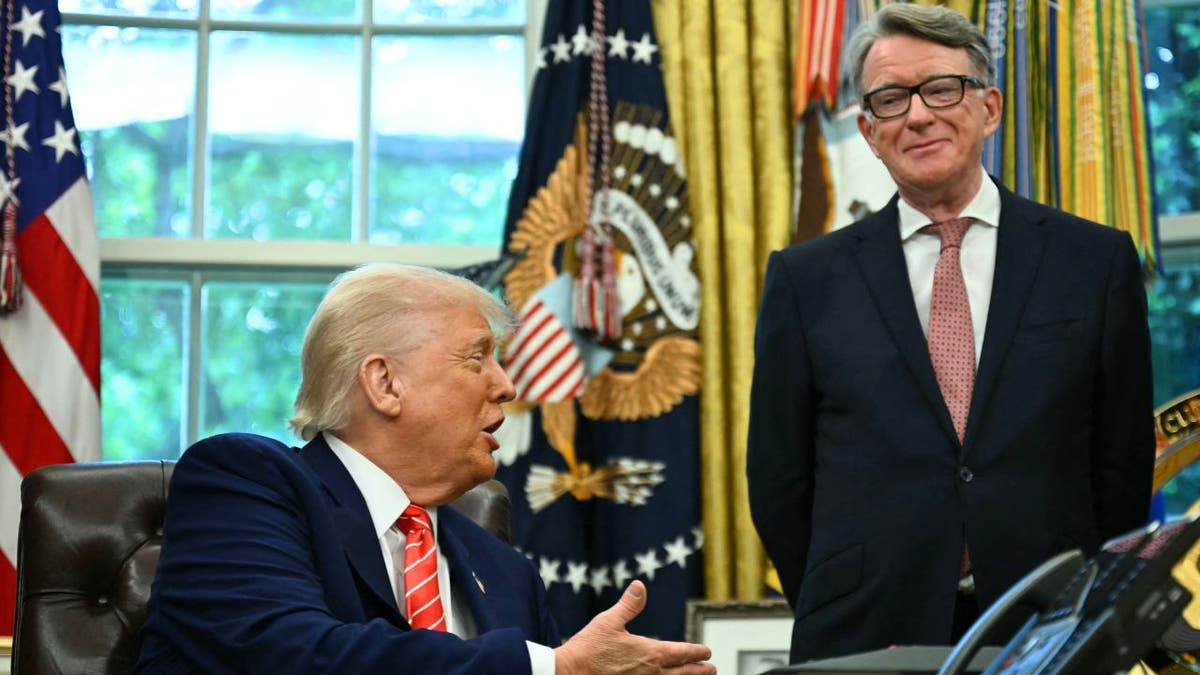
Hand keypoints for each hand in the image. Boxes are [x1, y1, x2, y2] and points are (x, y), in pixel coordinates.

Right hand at [554, 580, 715, 673]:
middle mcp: (653, 674)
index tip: (706, 652)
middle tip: (710, 669)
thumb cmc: (588, 648)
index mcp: (650, 653)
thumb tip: (640, 585)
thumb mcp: (609, 621)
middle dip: (700, 671)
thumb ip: (629, 604)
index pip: (683, 653)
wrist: (569, 674)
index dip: (697, 652)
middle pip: (685, 674)